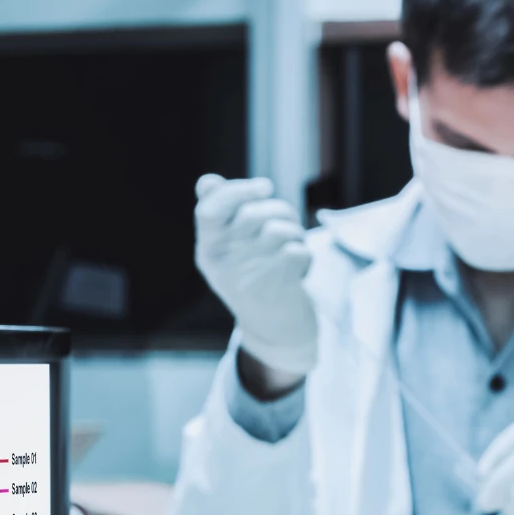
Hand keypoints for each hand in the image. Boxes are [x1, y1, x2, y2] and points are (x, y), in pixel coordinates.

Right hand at [194, 174, 316, 377]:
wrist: (274, 333)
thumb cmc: (253, 279)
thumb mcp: (228, 251)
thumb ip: (220, 215)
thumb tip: (208, 181)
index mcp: (208, 249)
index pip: (209, 209)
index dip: (238, 190)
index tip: (265, 187)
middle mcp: (223, 263)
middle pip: (254, 213)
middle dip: (280, 210)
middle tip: (288, 225)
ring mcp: (248, 277)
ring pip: (279, 229)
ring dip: (296, 233)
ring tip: (294, 247)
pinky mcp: (276, 288)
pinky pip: (297, 250)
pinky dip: (306, 256)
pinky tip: (300, 269)